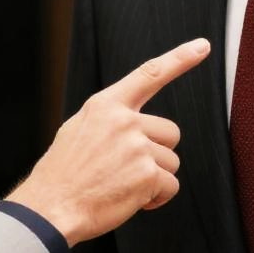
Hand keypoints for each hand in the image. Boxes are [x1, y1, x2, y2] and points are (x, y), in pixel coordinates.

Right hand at [8, 39, 209, 246]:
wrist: (51, 206)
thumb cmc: (62, 174)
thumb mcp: (78, 130)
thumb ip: (108, 120)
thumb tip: (133, 123)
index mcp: (105, 105)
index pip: (149, 74)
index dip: (180, 59)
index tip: (202, 46)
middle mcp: (124, 121)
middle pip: (170, 132)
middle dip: (157, 153)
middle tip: (127, 168)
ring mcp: (137, 147)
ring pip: (171, 162)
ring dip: (154, 178)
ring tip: (122, 185)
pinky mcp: (147, 175)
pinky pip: (170, 186)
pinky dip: (156, 198)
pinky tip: (130, 199)